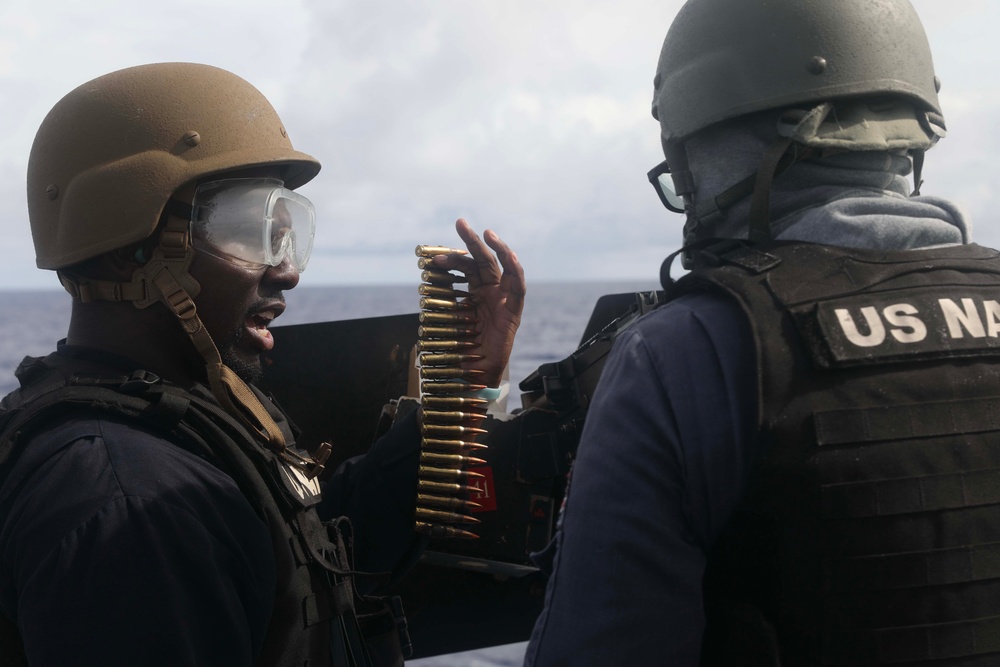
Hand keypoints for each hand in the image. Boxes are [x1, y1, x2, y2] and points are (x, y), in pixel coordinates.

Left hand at [429, 219, 524, 387]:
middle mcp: (489, 292)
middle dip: (471, 241)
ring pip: (500, 266)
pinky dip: (515, 270)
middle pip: (481, 261)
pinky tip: (509, 256)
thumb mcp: (448, 325)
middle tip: (460, 222)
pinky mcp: (514, 309)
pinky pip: (517, 286)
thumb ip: (441, 308)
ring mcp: (503, 298)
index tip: (432, 259)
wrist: (480, 373)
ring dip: (494, 247)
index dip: (450, 261)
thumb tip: (424, 291)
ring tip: (485, 232)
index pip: (463, 269)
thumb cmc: (464, 350)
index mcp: (474, 293)